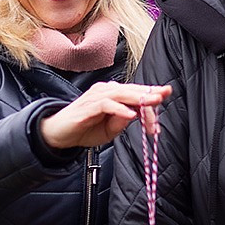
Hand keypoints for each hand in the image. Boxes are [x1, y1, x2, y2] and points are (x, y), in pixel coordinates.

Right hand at [40, 82, 172, 149]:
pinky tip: (130, 115)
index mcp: (113, 95)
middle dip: (149, 93)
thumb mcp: (110, 130)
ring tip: (152, 102)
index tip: (165, 100)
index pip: (136, 93)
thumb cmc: (85, 129)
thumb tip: (136, 115)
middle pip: (132, 90)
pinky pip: (106, 105)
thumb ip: (123, 122)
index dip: (151, 97)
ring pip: (121, 94)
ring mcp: (96, 97)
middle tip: (164, 94)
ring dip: (138, 98)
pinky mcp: (88, 106)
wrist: (59, 134)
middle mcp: (106, 91)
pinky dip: (119, 109)